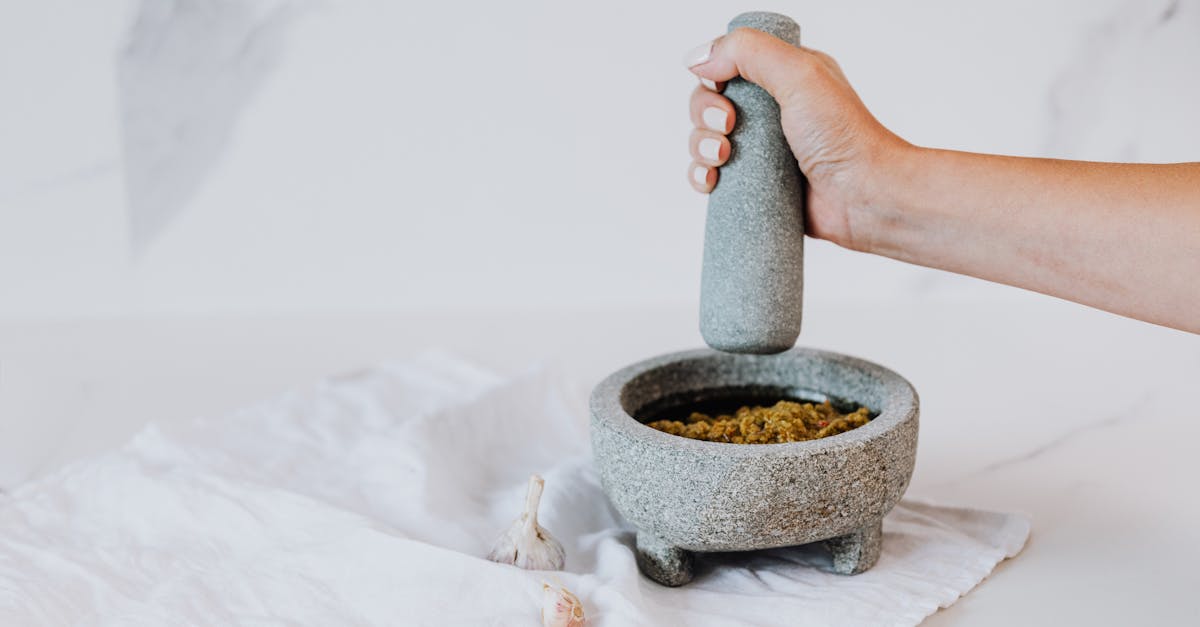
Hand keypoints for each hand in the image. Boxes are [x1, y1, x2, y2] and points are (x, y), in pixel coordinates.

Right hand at [685, 28, 907, 250]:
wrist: (866, 197)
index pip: (727, 64)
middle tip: (728, 128)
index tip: (721, 90)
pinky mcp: (758, 184)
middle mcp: (772, 110)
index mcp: (784, 75)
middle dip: (704, 114)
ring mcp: (763, 149)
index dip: (712, 75)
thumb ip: (748, 52)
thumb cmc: (845, 136)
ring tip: (723, 158)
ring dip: (700, 146)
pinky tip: (711, 181)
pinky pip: (713, 176)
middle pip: (710, 101)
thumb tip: (698, 60)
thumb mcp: (799, 74)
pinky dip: (702, 176)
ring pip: (706, 139)